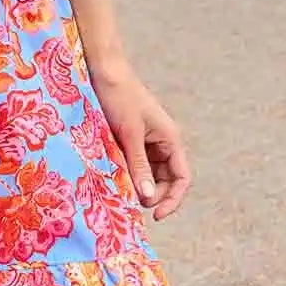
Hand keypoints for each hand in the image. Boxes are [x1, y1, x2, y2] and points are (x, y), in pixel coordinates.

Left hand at [88, 59, 192, 222]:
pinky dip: (128, 174)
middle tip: (131, 204)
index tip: (156, 215)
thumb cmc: (119, 97)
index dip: (173, 199)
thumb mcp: (128, 134)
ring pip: (149, 174)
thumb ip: (139, 166)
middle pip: (167, 180)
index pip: (182, 177)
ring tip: (121, 193)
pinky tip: (115, 180)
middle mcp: (162, 142)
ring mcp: (146, 141)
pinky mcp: (130, 139)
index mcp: (170, 139)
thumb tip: (148, 198)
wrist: (103, 70)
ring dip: (140, 186)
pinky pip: (134, 164)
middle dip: (154, 195)